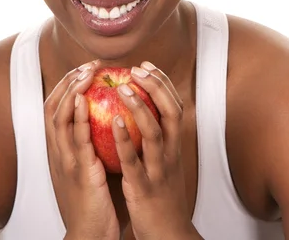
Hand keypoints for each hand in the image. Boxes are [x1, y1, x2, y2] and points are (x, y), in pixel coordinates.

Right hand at [44, 60, 119, 239]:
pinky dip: (76, 117)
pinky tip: (83, 100)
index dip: (67, 86)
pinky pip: (76, 140)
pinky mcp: (79, 171)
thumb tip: (108, 118)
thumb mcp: (89, 166)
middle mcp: (58, 153)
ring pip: (59, 119)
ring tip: (85, 73)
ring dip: (71, 92)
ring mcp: (66, 161)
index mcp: (61, 150)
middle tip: (87, 64)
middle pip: (53, 108)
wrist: (91, 234)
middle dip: (68, 82)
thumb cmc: (94, 201)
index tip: (84, 69)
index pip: (57, 110)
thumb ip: (92, 144)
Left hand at [112, 62, 198, 239]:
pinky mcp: (143, 185)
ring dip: (139, 107)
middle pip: (170, 112)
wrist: (169, 233)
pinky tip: (114, 121)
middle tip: (138, 69)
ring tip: (124, 88)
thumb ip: (158, 140)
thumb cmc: (163, 197)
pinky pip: (134, 159)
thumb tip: (144, 115)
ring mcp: (158, 168)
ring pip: (154, 131)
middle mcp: (171, 153)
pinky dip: (125, 138)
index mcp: (174, 146)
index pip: (174, 106)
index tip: (147, 66)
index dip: (162, 83)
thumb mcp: (165, 163)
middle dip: (155, 87)